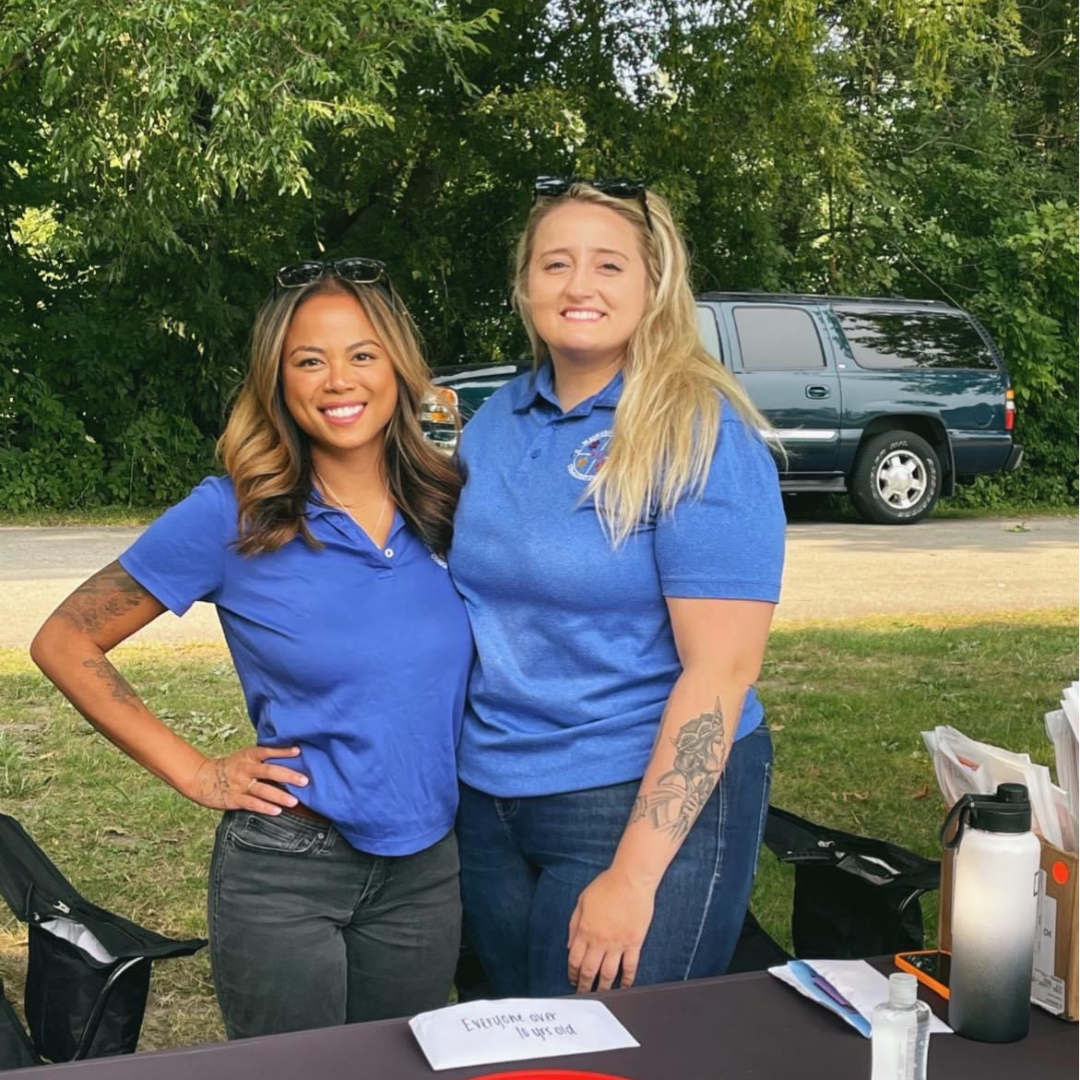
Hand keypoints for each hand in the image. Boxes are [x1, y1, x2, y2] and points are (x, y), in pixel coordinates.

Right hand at [189, 745, 306, 813]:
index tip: (299, 751)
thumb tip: (290, 756)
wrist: (203, 778)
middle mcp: (246, 769)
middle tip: (304, 781)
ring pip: (263, 790)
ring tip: (294, 801)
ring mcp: (240, 784)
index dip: (283, 751)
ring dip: (280, 796)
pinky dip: (265, 807)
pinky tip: (277, 811)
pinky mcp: (235, 799)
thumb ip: (263, 758)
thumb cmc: (231, 767)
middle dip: (288, 776)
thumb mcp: (245, 757)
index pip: (268, 751)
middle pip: (270, 771)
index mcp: (249, 756)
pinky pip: (252, 803)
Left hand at [567, 866, 656, 992]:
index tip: (572, 979)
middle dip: (584, 985)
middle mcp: (600, 941)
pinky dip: (627, 980)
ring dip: (603, 988)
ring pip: (608, 974)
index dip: (572, 973)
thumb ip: (574, 924)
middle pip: (589, 970)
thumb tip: (569, 945)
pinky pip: (630, 967)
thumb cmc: (606, 886)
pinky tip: (624, 987)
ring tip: (600, 996)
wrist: (631, 880)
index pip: (574, 959)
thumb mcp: (582, 901)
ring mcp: (618, 944)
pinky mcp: (634, 943)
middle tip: (582, 994)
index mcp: (585, 930)